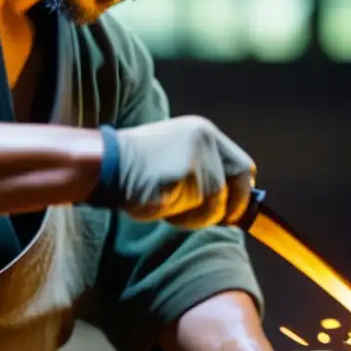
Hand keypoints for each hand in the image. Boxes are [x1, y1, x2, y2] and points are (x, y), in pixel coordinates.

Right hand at [114, 116, 255, 228]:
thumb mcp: (177, 158)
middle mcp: (207, 139)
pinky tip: (165, 207)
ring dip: (199, 215)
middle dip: (232, 204)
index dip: (241, 189)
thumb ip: (203, 170)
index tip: (232, 207)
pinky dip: (186, 218)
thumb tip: (231, 202)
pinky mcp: (190, 177)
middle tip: (218, 219)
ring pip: (219, 201)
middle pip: (241, 178)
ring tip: (173, 208)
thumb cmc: (138, 168)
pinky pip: (202, 210)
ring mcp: (199, 157)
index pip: (241, 164)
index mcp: (203, 131)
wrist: (108, 164)